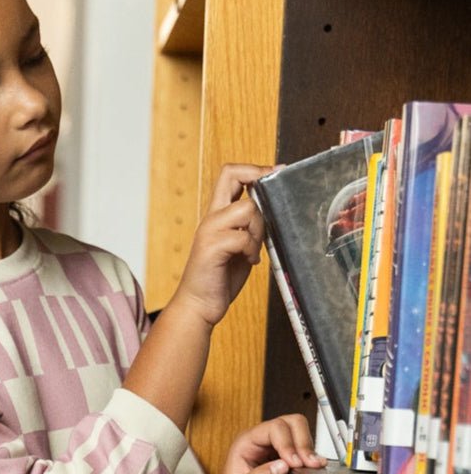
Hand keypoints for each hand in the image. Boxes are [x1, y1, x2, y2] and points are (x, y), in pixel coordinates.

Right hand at [171, 163, 270, 326]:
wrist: (198, 305)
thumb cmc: (221, 277)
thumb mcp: (241, 246)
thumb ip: (251, 227)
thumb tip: (274, 211)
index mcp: (218, 214)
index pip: (230, 174)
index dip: (255, 168)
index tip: (276, 172)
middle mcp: (211, 217)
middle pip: (233, 175)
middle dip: (260, 184)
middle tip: (271, 205)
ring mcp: (209, 230)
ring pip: (247, 209)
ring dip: (258, 229)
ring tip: (253, 249)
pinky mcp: (211, 247)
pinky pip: (243, 237)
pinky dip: (252, 250)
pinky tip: (249, 261)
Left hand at [205, 414, 326, 473]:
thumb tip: (282, 466)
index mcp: (245, 443)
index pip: (273, 429)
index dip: (288, 443)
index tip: (295, 464)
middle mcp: (260, 443)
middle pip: (289, 424)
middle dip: (302, 441)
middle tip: (309, 464)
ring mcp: (274, 452)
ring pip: (298, 433)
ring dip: (309, 448)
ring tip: (313, 466)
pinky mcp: (285, 464)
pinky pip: (302, 451)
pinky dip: (311, 457)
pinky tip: (314, 469)